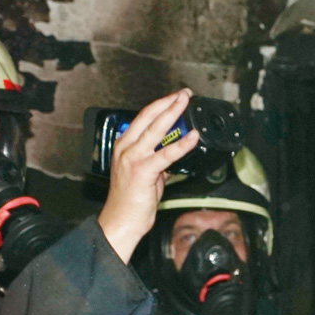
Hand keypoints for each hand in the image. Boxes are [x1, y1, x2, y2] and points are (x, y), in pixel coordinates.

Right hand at [97, 89, 199, 262]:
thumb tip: (173, 154)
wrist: (121, 221)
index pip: (143, 118)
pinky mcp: (143, 170)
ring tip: (186, 102)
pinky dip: (182, 144)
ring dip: (173, 113)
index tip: (175, 97)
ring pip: (155, 129)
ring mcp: (133, 158)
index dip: (160, 105)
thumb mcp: (145, 175)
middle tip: (184, 93)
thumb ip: (157, 161)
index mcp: (124, 146)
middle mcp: (126, 148)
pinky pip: (166, 154)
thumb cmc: (131, 201)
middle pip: (148, 116)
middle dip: (168, 102)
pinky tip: (193, 137)